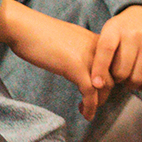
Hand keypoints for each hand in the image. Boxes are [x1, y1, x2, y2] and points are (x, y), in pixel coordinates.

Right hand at [0, 0, 103, 118]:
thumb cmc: (42, 34)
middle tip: (93, 103)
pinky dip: (90, 106)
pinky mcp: (76, 67)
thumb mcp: (72, 41)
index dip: (110, 80)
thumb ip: (83, 51)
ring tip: (87, 111)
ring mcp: (89, 57)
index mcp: (99, 41)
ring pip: (105, 86)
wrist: (25, 28)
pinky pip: (90, 91)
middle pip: (114, 77)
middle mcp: (99, 49)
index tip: (100, 91)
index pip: (116, 65)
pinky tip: (86, 113)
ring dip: (98, 102)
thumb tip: (83, 64)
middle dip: (105, 94)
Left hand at [94, 7, 141, 95]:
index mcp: (115, 28)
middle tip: (119, 78)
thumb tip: (98, 85)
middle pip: (122, 70)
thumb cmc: (122, 33)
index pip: (106, 50)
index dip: (100, 69)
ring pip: (138, 77)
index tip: (97, 84)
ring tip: (131, 80)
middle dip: (118, 80)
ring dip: (132, 84)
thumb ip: (100, 55)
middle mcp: (135, 34)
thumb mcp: (108, 34)